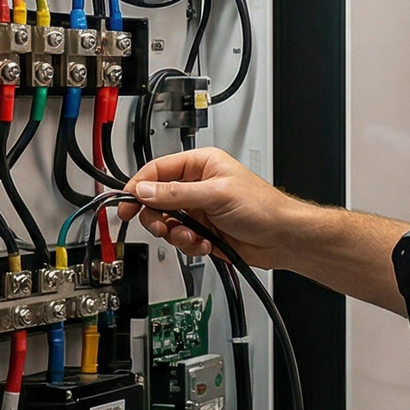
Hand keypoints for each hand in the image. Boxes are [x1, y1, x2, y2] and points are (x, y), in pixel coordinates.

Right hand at [120, 147, 309, 267]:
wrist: (283, 238)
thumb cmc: (263, 208)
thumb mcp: (215, 196)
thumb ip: (176, 194)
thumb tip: (144, 191)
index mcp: (201, 164)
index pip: (157, 171)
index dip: (138, 187)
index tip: (126, 204)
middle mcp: (197, 185)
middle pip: (156, 199)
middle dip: (157, 216)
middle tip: (160, 226)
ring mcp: (199, 209)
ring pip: (167, 222)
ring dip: (175, 234)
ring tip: (192, 237)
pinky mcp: (202, 230)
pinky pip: (180, 238)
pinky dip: (189, 245)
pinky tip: (205, 244)